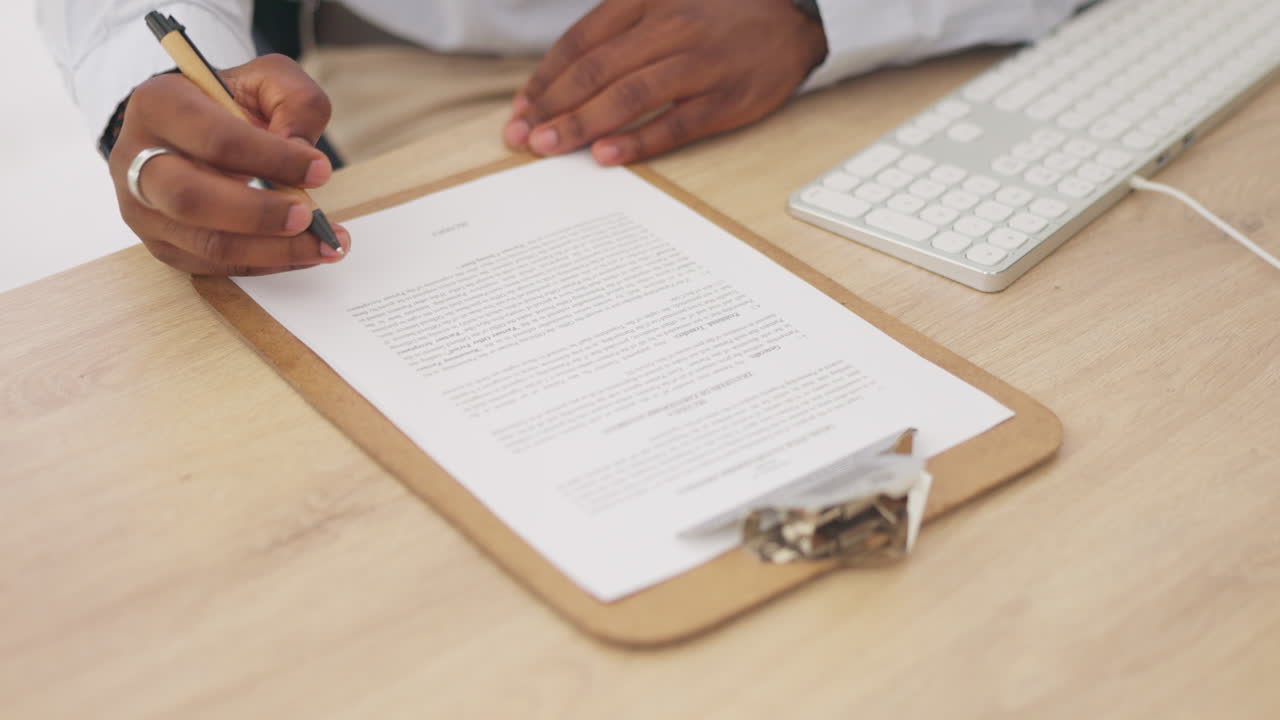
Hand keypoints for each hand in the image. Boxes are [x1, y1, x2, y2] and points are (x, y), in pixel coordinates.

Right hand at [109, 54, 348, 275]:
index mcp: (157, 105)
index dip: (272, 159)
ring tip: (324, 245)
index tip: (320, 170)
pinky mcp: (162, 244)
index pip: (214, 140)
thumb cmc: (230, 104)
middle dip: (260, 214)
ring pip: (206, 244)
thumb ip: (294, 102)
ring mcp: (143, 208)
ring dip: (273, 250)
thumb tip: (301, 150)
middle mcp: (136, 159)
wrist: (193, 130)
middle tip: (310, 216)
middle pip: (192, 199)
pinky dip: (267, 263)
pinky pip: (216, 266)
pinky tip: (303, 253)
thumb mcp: (267, 82)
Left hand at [504, 0, 826, 164]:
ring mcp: (699, 64)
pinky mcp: (726, 98)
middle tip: (523, 137)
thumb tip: (562, 76)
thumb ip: (617, 30)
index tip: (521, 110)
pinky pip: (674, 123)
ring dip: (582, 125)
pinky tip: (606, 155)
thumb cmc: (718, 12)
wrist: (794, 15)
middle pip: (597, 70)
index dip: (545, 80)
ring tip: (550, 148)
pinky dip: (637, 141)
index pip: (581, 42)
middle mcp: (670, 27)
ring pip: (629, 96)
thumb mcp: (664, 0)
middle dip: (553, 107)